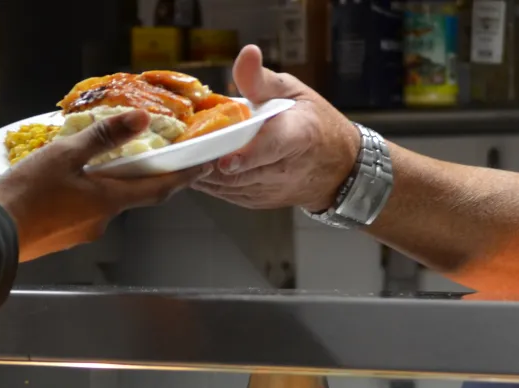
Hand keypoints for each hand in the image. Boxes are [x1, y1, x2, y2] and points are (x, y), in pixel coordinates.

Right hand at [0, 110, 200, 261]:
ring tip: (93, 161)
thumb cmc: (27, 194)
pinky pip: (83, 211)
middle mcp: (103, 221)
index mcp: (109, 200)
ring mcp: (83, 232)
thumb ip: (103, 137)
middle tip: (149, 154)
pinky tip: (65, 183)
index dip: (185, 178)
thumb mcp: (65, 155)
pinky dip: (85, 194)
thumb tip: (141, 118)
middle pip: (132, 194)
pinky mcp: (63, 238)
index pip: (160, 190)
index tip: (205, 167)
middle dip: (142, 176)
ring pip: (104, 202)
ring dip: (106, 183)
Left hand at [194, 45, 360, 211]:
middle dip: (209, 162)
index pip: (273, 147)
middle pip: (240, 172)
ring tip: (184, 155)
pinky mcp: (257, 202)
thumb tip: (246, 54)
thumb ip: (263, 80)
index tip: (225, 160)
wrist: (335, 166)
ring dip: (204, 173)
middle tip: (183, 149)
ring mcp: (270, 190)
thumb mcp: (295, 92)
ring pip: (228, 187)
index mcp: (299, 135)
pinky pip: (226, 194)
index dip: (248, 155)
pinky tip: (197, 166)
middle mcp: (285, 169)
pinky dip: (209, 181)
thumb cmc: (312, 122)